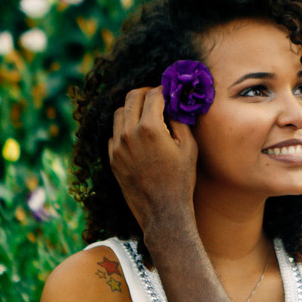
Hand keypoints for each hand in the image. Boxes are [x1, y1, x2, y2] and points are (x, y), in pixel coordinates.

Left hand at [108, 86, 197, 235]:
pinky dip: (125, 128)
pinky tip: (137, 135)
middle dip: (146, 93)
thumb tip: (175, 104)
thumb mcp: (188, 147)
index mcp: (150, 128)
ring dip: (133, 108)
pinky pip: (114, 133)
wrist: (162, 211)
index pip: (153, 94)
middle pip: (132, 97)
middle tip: (156, 96)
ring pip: (119, 113)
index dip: (163, 89)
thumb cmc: (181, 179)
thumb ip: (180, 120)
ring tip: (146, 114)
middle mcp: (129, 133)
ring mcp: (117, 146)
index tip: (169, 91)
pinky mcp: (112, 158)